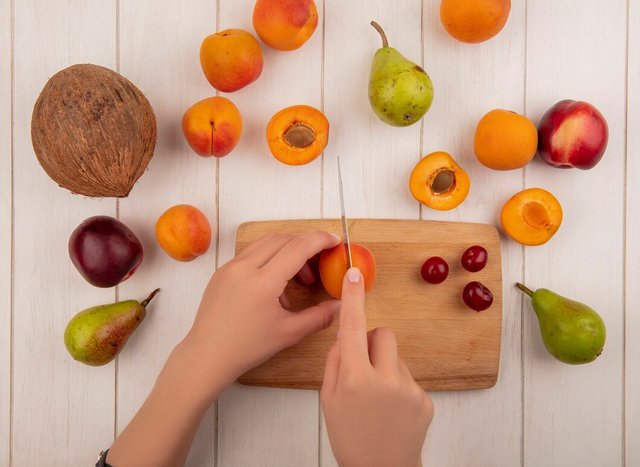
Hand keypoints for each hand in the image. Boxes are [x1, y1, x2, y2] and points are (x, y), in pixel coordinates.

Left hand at [184, 230, 341, 392]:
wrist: (207, 356)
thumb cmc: (246, 347)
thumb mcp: (288, 333)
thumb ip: (319, 316)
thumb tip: (341, 305)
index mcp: (263, 282)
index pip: (298, 247)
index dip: (320, 240)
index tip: (335, 240)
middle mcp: (244, 267)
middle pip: (283, 239)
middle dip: (306, 245)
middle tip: (320, 262)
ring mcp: (230, 267)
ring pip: (266, 243)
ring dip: (287, 250)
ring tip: (299, 277)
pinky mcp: (222, 271)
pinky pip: (251, 254)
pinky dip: (269, 259)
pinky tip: (276, 285)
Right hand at [321, 268, 433, 466]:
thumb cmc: (350, 439)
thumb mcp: (328, 400)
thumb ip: (335, 362)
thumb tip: (345, 336)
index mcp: (355, 379)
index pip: (352, 328)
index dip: (353, 298)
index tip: (355, 275)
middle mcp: (385, 380)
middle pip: (382, 333)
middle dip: (371, 341)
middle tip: (363, 366)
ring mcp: (409, 390)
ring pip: (396, 356)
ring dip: (385, 366)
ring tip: (378, 397)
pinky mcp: (425, 399)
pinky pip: (409, 376)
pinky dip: (399, 385)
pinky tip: (393, 409)